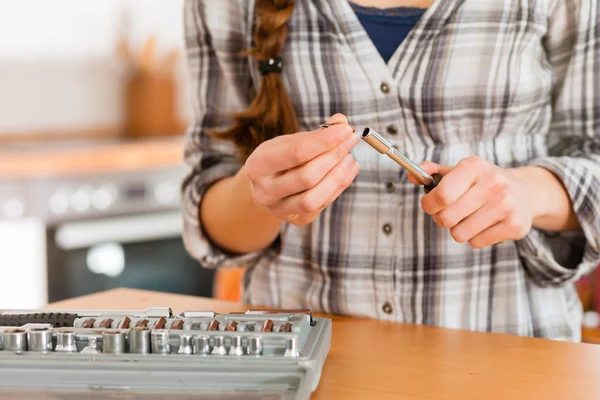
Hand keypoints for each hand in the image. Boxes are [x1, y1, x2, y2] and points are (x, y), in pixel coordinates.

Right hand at [243, 114, 359, 225]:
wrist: (267, 186)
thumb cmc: (280, 159)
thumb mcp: (289, 141)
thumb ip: (315, 133)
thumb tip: (341, 122)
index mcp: (257, 166)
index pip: (296, 152)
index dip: (325, 140)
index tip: (346, 129)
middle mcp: (264, 191)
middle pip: (307, 177)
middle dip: (334, 156)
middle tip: (351, 141)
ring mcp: (279, 209)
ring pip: (314, 198)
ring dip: (338, 176)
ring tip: (349, 158)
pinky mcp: (296, 220)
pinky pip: (322, 205)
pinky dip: (340, 186)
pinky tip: (348, 170)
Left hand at [407, 156, 536, 247]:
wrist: (526, 191)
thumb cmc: (483, 182)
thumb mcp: (461, 171)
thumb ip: (433, 172)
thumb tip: (412, 176)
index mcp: (474, 166)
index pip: (442, 195)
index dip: (428, 204)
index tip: (430, 205)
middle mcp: (493, 184)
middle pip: (447, 218)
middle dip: (442, 218)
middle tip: (449, 213)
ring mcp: (506, 206)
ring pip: (459, 234)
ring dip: (458, 229)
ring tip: (469, 217)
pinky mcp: (514, 226)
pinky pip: (476, 242)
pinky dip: (475, 237)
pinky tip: (485, 224)